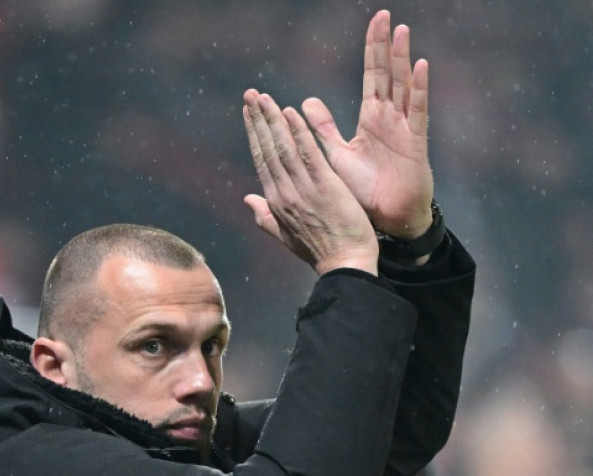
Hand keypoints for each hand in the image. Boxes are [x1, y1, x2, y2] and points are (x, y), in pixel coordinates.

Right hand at [242, 89, 377, 275]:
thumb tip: (246, 199)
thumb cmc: (320, 251)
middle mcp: (284, 192)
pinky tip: (291, 112)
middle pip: (267, 149)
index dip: (254, 134)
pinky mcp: (324, 186)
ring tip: (264, 97)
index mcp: (276, 201)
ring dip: (272, 119)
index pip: (262, 159)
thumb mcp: (286, 236)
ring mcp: (303, 189)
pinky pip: (308, 154)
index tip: (248, 113)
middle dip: (257, 119)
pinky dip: (298, 132)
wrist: (345, 265)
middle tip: (250, 93)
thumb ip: (265, 217)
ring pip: (283, 147)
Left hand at [302, 10, 433, 238]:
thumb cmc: (362, 192)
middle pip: (388, 73)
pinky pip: (417, 112)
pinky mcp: (415, 143)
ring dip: (402, 58)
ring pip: (403, 86)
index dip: (372, 49)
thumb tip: (303, 104)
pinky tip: (420, 66)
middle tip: (385, 15)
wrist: (384, 222)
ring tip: (401, 30)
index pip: (372, 76)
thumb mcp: (336, 154)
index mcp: (371, 119)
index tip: (374, 22)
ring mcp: (404, 128)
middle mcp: (390, 118)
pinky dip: (419, 89)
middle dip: (386, 45)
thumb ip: (323, 128)